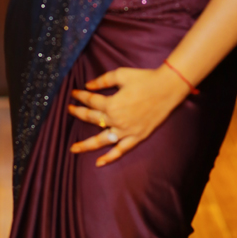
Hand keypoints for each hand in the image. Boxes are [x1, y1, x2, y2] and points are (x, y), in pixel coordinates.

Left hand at [68, 65, 189, 166]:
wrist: (167, 88)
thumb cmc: (144, 79)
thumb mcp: (121, 74)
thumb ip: (103, 80)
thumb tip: (89, 85)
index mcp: (111, 104)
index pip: (91, 101)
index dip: (81, 96)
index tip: (73, 94)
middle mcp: (116, 120)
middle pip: (92, 119)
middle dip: (78, 113)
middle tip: (69, 110)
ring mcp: (126, 131)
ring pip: (102, 140)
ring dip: (86, 145)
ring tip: (73, 149)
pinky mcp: (137, 137)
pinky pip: (120, 151)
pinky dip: (110, 158)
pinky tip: (99, 163)